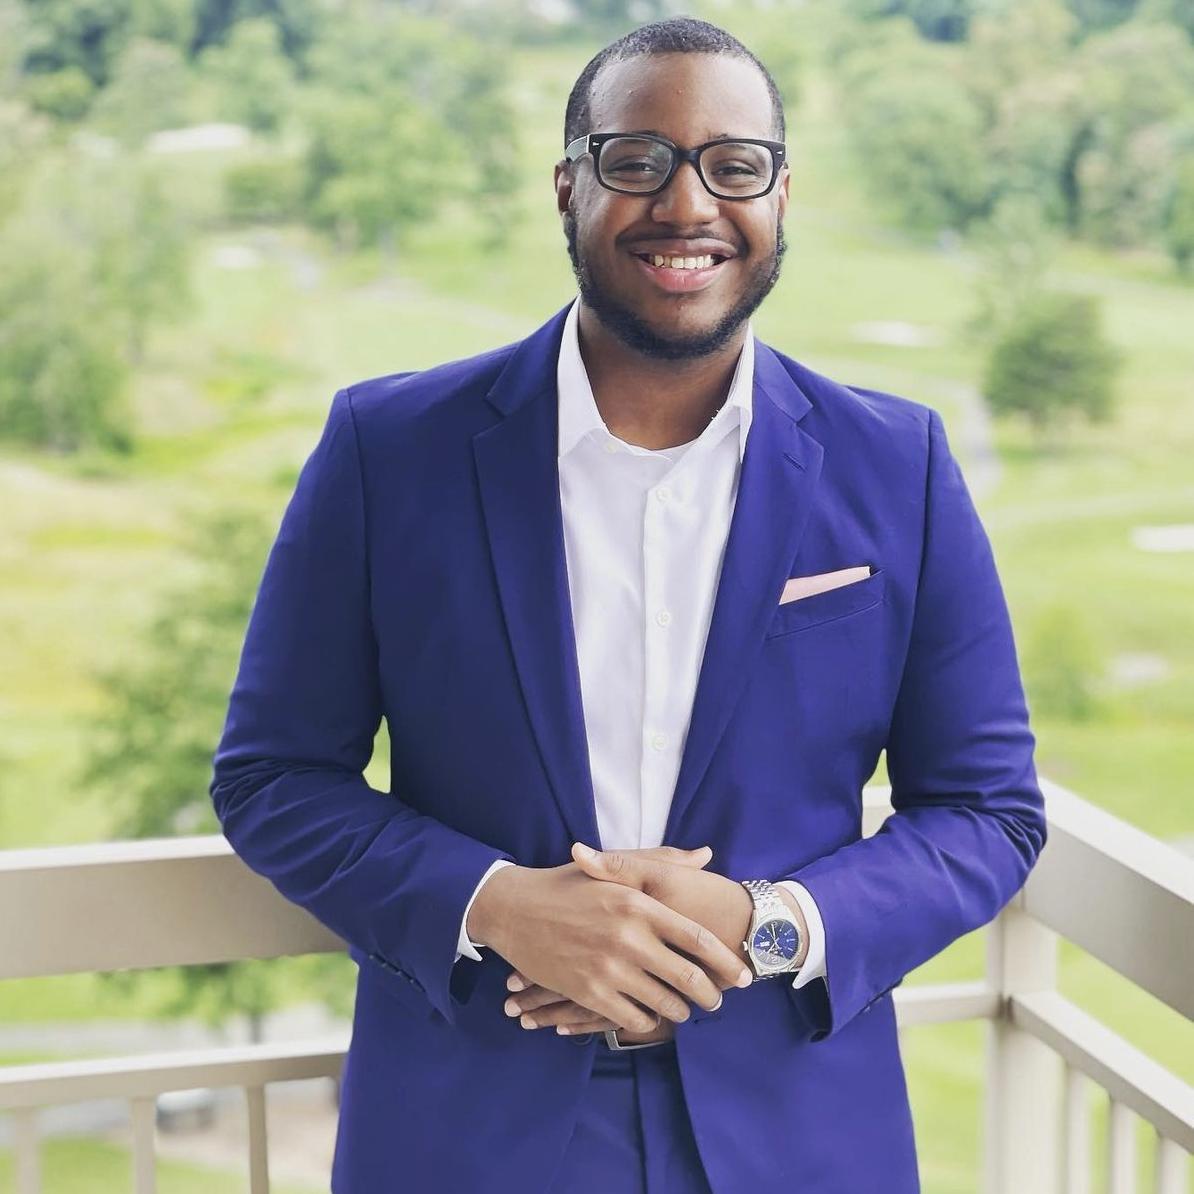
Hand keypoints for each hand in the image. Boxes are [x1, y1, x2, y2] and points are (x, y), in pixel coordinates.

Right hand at [475, 843, 752, 1035]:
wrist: (514, 908)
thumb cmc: (567, 884)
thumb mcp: (615, 867)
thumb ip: (662, 862)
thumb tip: (704, 855)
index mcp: (638, 903)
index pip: (697, 938)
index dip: (726, 961)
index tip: (742, 975)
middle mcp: (629, 936)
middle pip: (687, 977)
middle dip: (709, 995)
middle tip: (717, 1001)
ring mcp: (609, 967)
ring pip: (663, 1002)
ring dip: (679, 1011)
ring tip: (684, 1010)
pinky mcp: (588, 991)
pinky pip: (632, 1018)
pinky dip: (647, 1022)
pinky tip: (650, 1017)